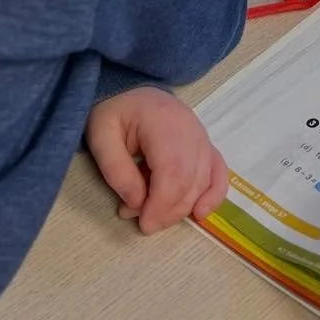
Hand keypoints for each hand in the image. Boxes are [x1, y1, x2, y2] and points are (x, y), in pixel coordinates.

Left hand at [85, 87, 228, 234]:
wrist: (130, 94)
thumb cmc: (114, 115)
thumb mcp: (101, 137)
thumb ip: (117, 171)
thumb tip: (137, 204)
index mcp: (163, 122)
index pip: (173, 171)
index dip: (162, 204)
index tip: (144, 224)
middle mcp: (190, 129)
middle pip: (190, 180)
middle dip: (169, 211)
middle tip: (144, 224)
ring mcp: (202, 136)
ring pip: (204, 180)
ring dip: (183, 207)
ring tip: (156, 217)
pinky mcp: (206, 145)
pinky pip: (219, 172)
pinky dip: (213, 195)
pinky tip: (200, 213)